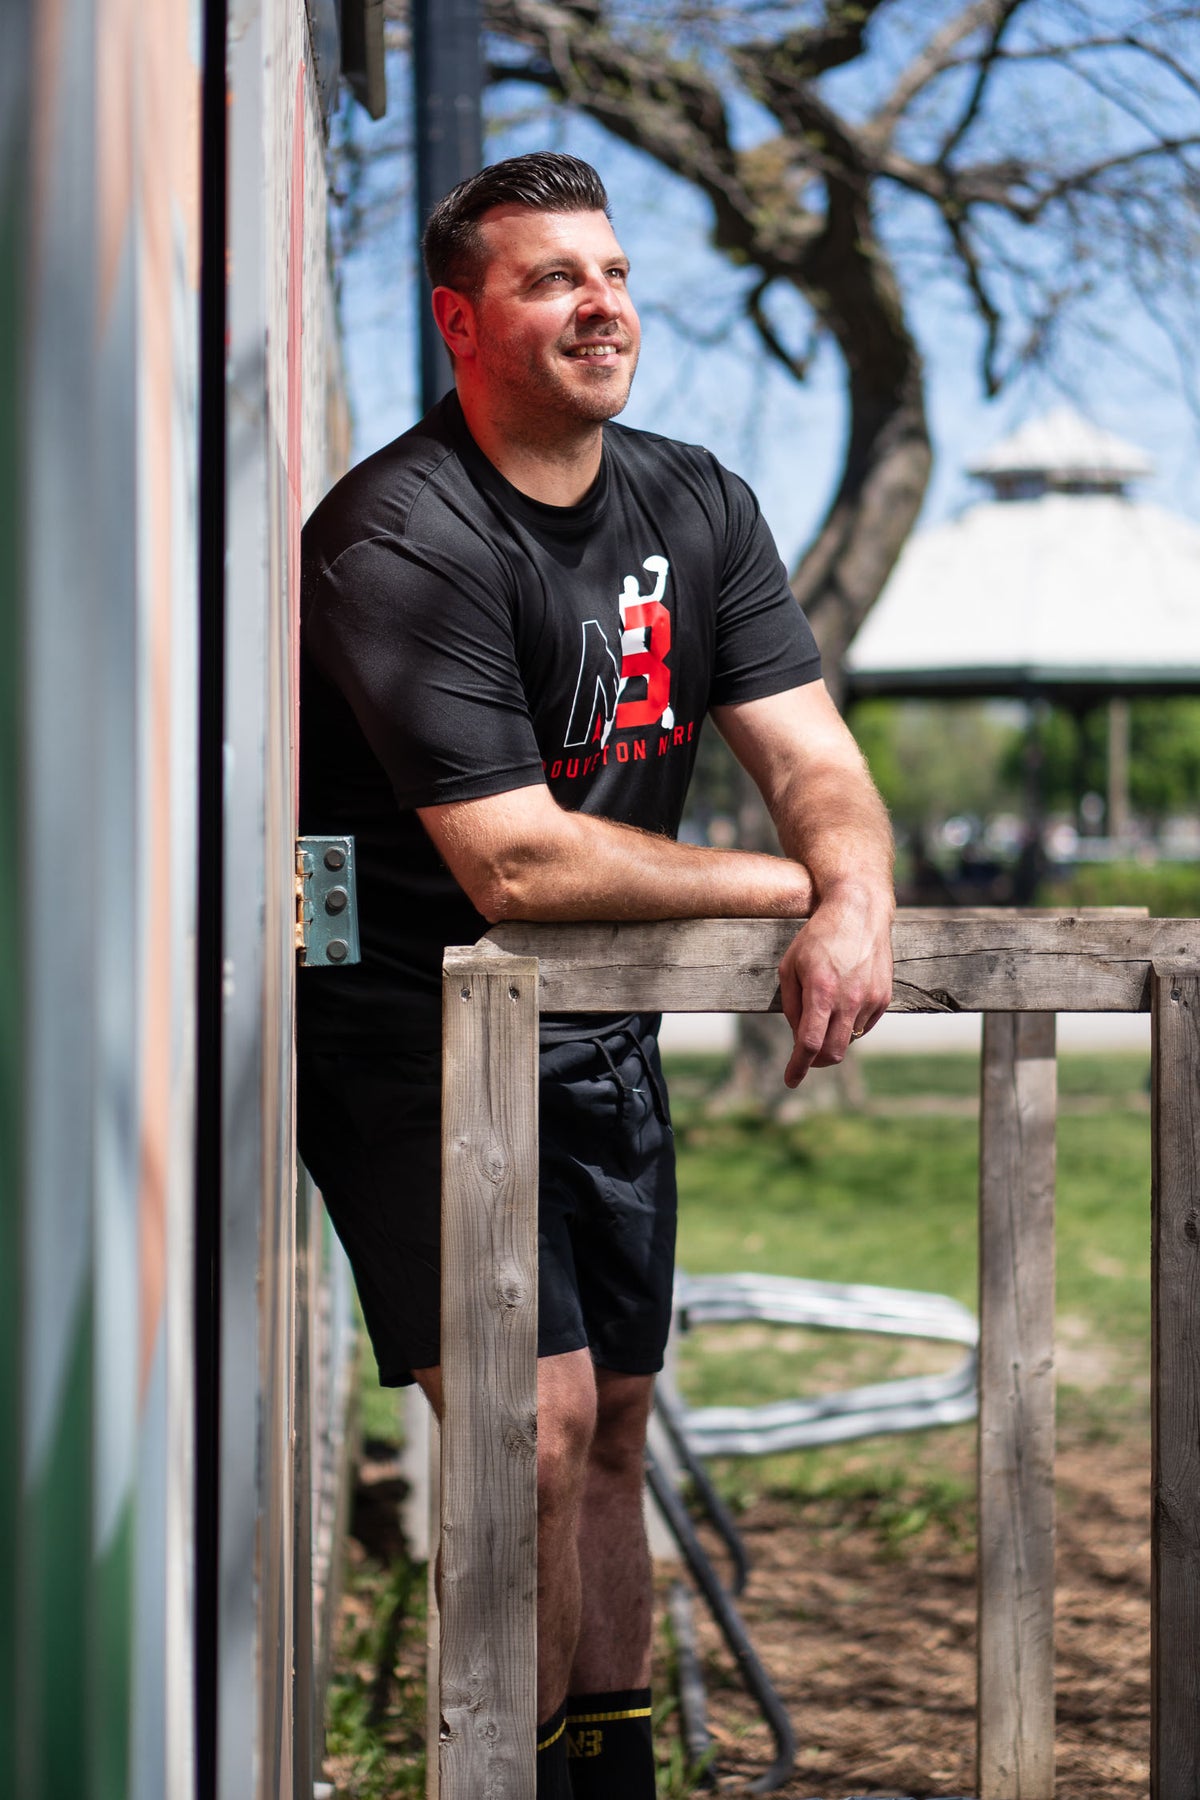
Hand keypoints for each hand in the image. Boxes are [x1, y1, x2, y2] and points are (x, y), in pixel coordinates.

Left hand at [776, 884, 893, 1087]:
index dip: (798, 1067)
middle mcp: (850, 1000)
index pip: (810, 1044)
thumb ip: (792, 1005)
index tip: (790, 1080)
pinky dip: (849, 1025)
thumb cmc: (818, 937)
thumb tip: (798, 1037)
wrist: (859, 912)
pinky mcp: (884, 997)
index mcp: (822, 991)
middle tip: (804, 1057)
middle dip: (816, 1062)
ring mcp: (870, 1000)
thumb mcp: (790, 966)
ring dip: (833, 1037)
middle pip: (833, 1052)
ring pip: (849, 1040)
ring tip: (824, 1010)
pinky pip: (863, 1026)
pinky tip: (842, 1002)